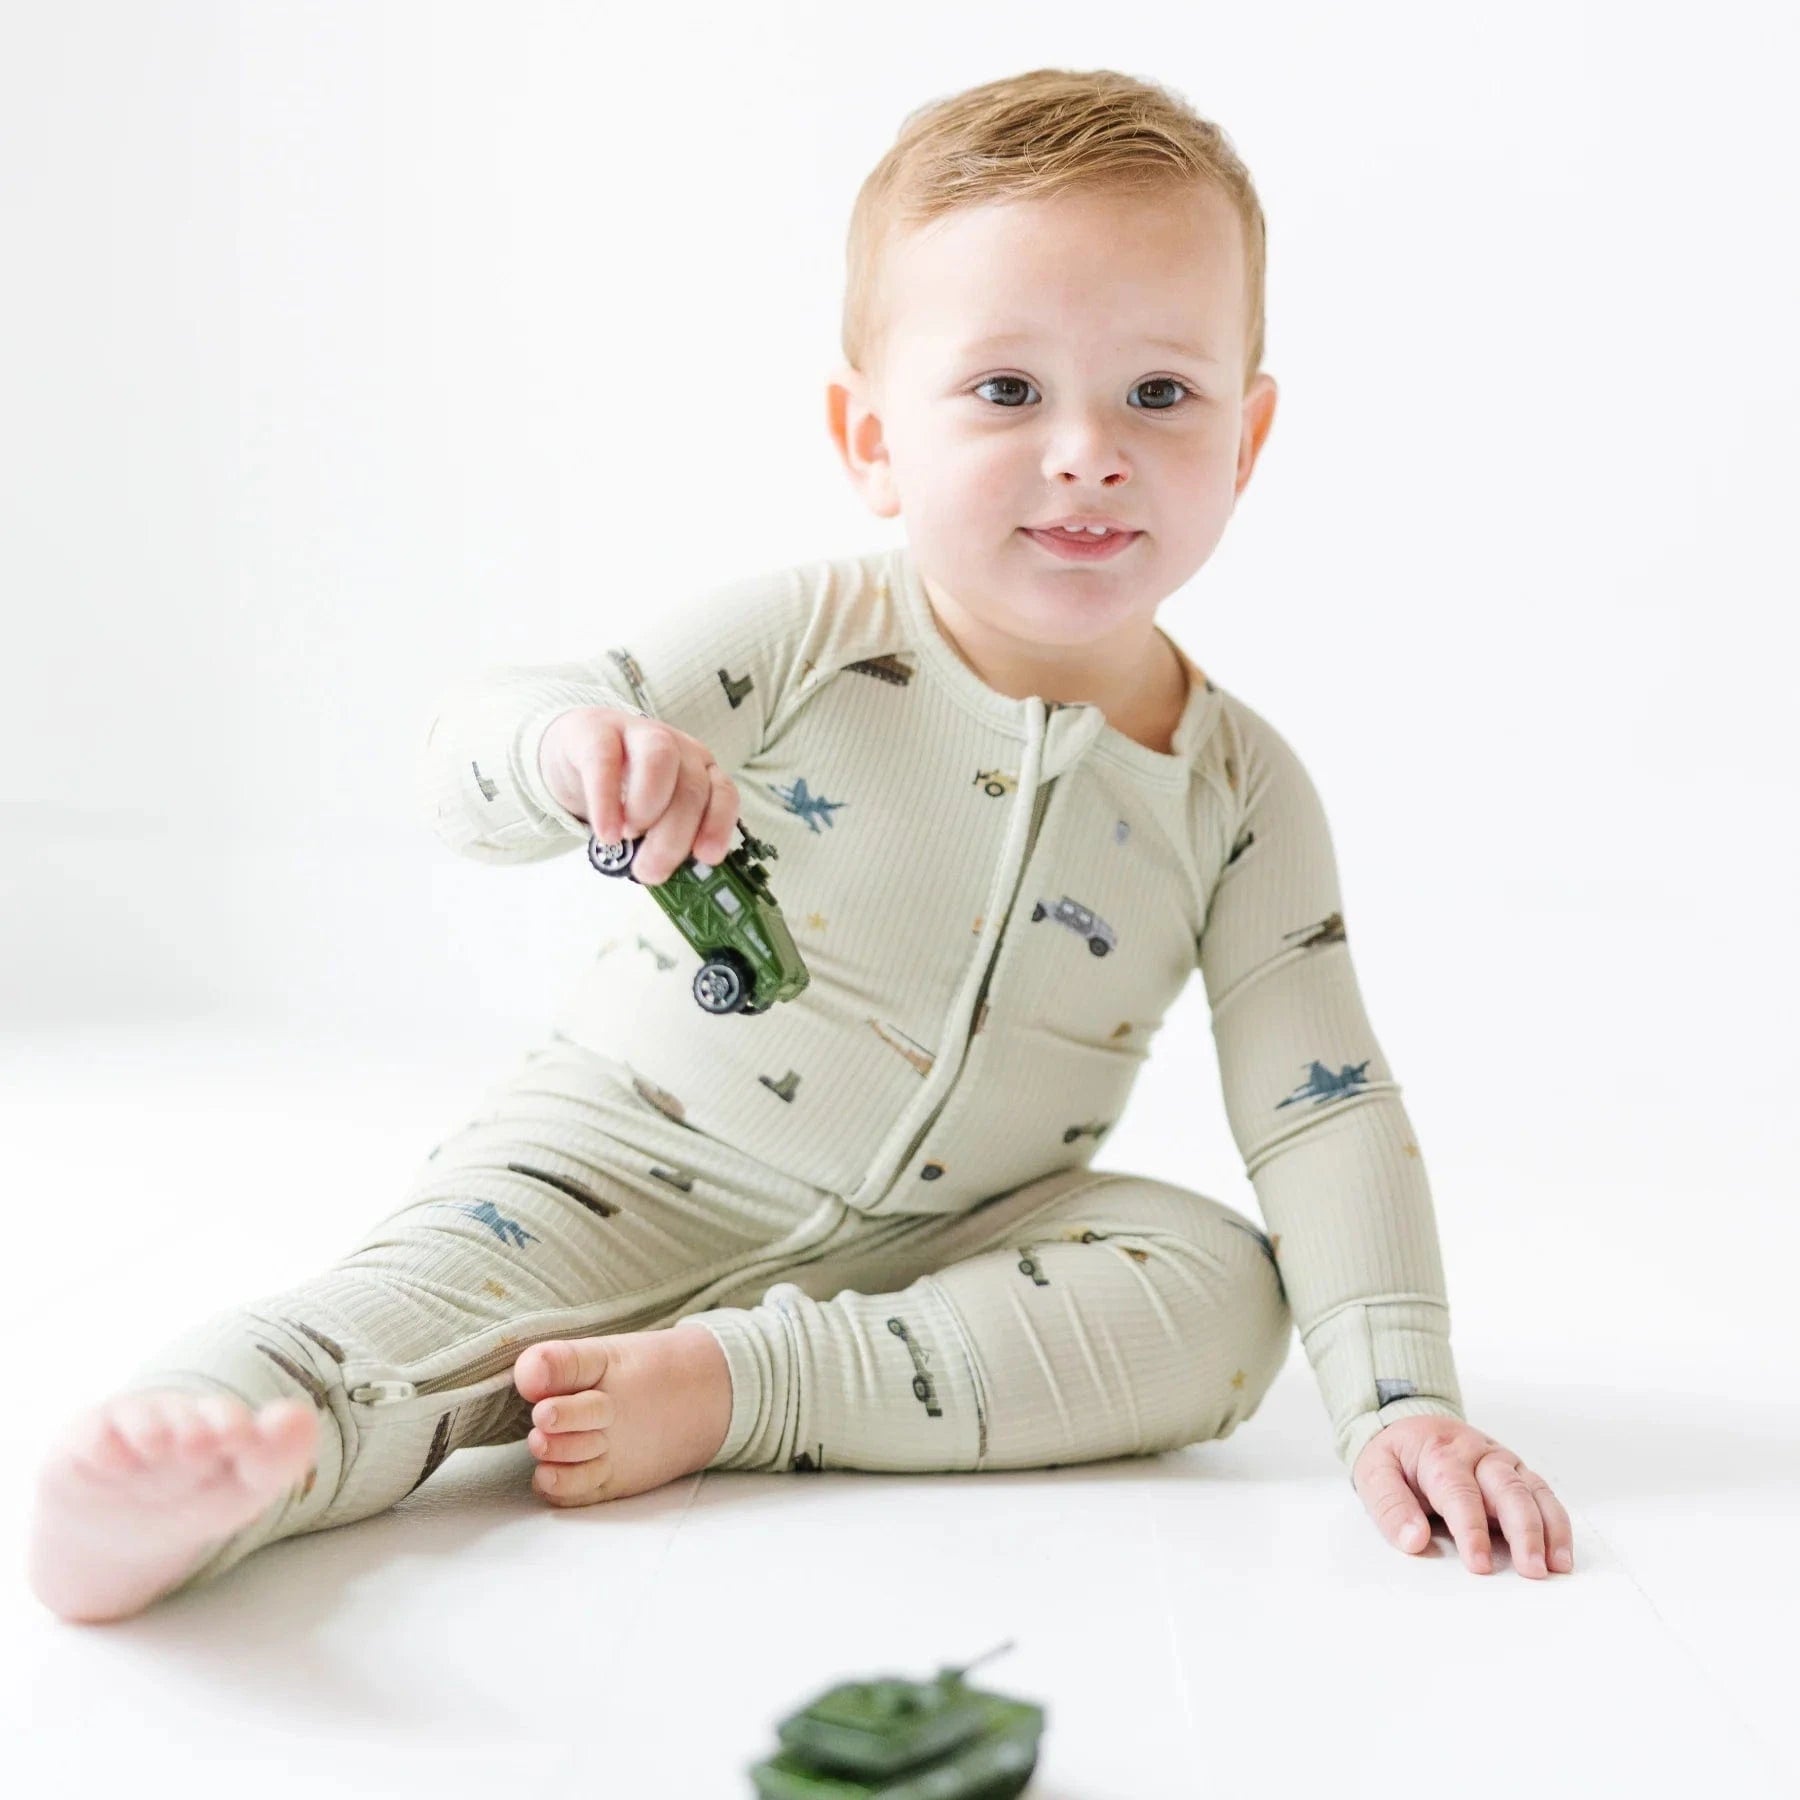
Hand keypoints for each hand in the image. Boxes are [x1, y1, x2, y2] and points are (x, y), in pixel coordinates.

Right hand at [539, 706, 739, 884]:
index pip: (723, 792)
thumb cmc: (621, 789)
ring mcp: (638, 732)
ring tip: (628, 839)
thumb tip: (664, 875)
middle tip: (650, 871)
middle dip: (674, 835)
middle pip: (691, 785)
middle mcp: (677, 747)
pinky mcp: (596, 731)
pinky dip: (606, 801)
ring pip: (659, 760)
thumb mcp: (650, 816)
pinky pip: (604, 761)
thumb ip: (663, 837)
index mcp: (699, 769)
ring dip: (648, 808)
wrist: (573, 747)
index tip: (706, 858)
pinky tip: (606, 832)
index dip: (719, 825)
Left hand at [1352, 1415, 1573, 1578]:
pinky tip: (1562, 1553)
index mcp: (1442, 1454)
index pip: (1460, 1493)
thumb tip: (1413, 1541)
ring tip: (1556, 1566)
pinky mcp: (1517, 1473)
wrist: (1410, 1422)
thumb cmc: (1395, 1454)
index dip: (1471, 1530)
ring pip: (1533, 1492)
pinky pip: (1543, 1496)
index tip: (1479, 1564)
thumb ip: (1391, 1507)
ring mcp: (1502, 1462)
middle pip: (1508, 1490)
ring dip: (1548, 1530)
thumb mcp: (1374, 1472)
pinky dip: (1557, 1523)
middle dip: (1523, 1531)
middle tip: (1531, 1571)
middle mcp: (1479, 1455)